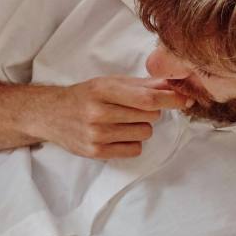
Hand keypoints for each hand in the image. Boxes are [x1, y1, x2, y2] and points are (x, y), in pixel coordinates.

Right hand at [39, 76, 190, 158]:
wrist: (49, 114)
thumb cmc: (84, 96)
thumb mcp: (108, 82)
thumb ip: (141, 84)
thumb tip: (174, 85)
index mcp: (103, 90)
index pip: (147, 98)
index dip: (171, 99)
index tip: (185, 99)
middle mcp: (98, 113)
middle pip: (150, 116)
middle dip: (150, 111)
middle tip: (133, 109)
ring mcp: (96, 135)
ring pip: (144, 133)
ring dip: (140, 127)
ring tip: (122, 122)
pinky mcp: (95, 152)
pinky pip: (134, 150)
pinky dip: (131, 143)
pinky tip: (117, 135)